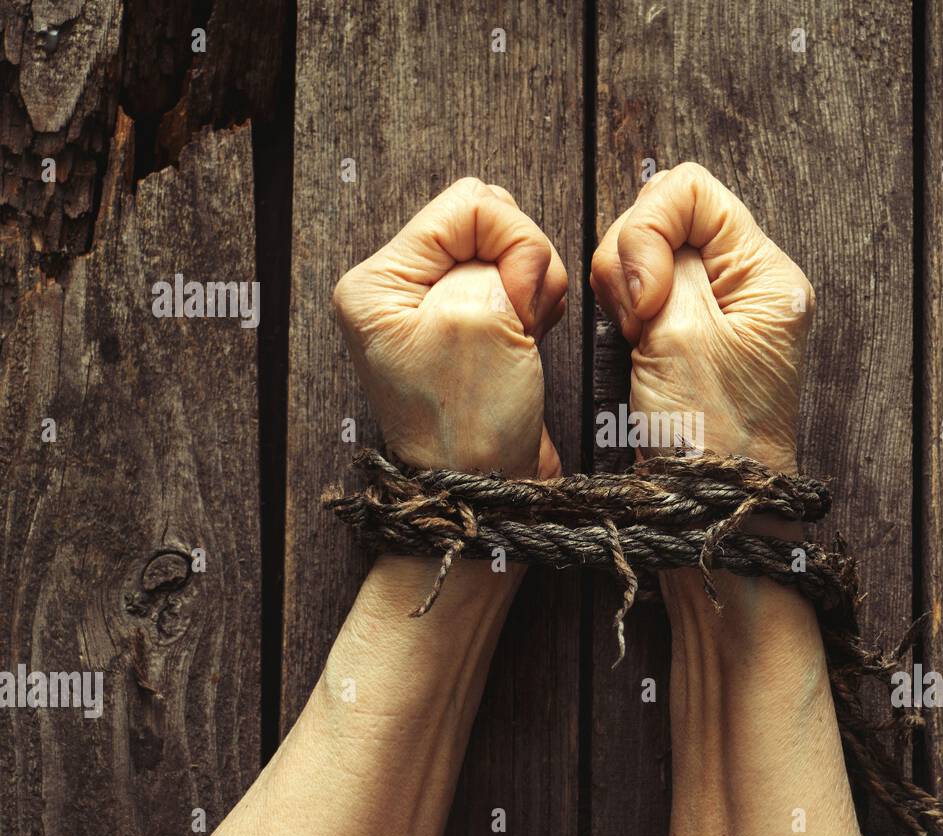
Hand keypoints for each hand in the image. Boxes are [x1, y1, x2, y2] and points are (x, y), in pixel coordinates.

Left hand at [332, 177, 568, 476]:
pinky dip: (536, 300)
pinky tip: (531, 335)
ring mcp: (435, 308)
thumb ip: (500, 252)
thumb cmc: (473, 423)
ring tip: (526, 333)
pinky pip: (515, 282)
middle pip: (485, 220)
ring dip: (534, 283)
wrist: (490, 492)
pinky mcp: (469, 325)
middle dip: (523, 259)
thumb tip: (514, 242)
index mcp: (378, 283)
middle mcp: (399, 290)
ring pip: (507, 249)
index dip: (512, 242)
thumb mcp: (482, 315)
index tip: (519, 299)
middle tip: (523, 315)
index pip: (465, 206)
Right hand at [589, 163, 812, 472]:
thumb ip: (662, 261)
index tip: (643, 297)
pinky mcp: (686, 332)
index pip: (692, 190)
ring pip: (643, 252)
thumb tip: (647, 230)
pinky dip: (622, 311)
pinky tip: (629, 347)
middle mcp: (746, 283)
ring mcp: (716, 308)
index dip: (648, 228)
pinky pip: (640, 292)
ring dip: (621, 287)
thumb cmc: (708, 436)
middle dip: (629, 259)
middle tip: (636, 323)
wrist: (707, 510)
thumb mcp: (682, 334)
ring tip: (634, 341)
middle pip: (664, 214)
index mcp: (764, 274)